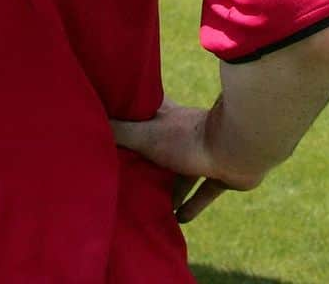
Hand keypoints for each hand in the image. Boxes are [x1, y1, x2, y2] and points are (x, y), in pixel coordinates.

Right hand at [111, 96, 261, 223]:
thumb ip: (120, 132)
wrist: (237, 148)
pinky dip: (194, 204)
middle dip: (148, 159)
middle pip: (162, 145)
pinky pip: (204, 192)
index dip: (132, 113)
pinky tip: (182, 219)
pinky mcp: (222, 173)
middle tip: (130, 175)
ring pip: (183, 172)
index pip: (146, 109)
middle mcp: (185, 132)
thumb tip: (91, 121)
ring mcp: (205, 152)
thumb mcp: (146, 134)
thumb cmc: (188, 137)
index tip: (117, 118)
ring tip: (153, 205)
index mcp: (167, 117)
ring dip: (171, 188)